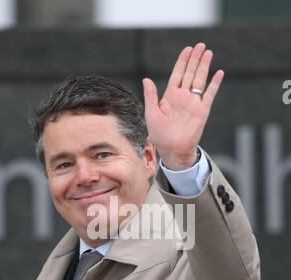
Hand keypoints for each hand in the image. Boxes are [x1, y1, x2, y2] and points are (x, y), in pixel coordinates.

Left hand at [143, 43, 223, 169]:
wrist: (172, 149)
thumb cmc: (159, 135)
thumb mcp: (151, 113)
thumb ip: (151, 96)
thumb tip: (146, 79)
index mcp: (170, 97)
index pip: (177, 74)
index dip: (182, 62)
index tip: (187, 49)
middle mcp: (183, 97)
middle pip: (190, 73)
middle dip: (195, 59)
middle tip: (200, 45)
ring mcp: (193, 103)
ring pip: (200, 80)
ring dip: (204, 66)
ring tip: (208, 52)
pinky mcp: (202, 110)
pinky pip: (209, 94)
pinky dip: (214, 84)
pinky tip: (219, 73)